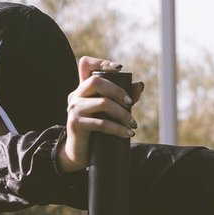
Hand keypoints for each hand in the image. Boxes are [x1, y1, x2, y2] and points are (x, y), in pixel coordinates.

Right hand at [58, 58, 145, 172]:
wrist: (79, 153)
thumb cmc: (96, 130)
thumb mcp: (110, 112)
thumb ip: (124, 98)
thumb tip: (139, 85)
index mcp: (83, 89)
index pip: (85, 64)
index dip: (101, 61)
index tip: (120, 68)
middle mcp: (76, 95)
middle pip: (96, 81)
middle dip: (118, 91)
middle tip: (131, 104)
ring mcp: (74, 109)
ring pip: (102, 103)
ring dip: (122, 114)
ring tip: (133, 124)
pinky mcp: (76, 124)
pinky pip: (101, 123)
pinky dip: (118, 128)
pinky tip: (127, 133)